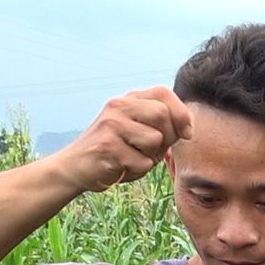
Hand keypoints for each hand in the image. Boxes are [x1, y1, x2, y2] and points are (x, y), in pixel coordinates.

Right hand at [53, 87, 192, 192]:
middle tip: (154, 151)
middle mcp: (118, 106)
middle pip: (163, 115)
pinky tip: (122, 168)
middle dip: (168, 138)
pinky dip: (138, 171)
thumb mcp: (136, 130)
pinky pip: (142, 162)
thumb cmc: (115, 151)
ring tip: (134, 158)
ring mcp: (111, 125)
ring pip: (155, 140)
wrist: (75, 166)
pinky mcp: (107, 147)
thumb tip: (189, 125)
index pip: (163, 92)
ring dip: (151, 157)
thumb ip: (159, 124)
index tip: (187, 133)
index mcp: (128, 99)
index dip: (181, 113)